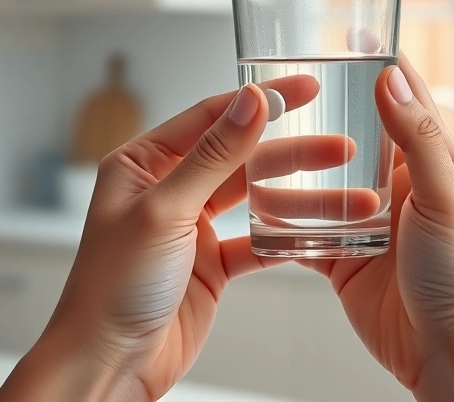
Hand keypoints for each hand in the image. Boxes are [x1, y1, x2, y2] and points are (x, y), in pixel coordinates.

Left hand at [0, 76, 354, 400]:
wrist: (109, 364)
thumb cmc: (112, 287)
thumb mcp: (165, 210)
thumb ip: (213, 155)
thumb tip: (250, 102)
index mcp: (143, 164)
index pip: (210, 117)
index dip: (260, 99)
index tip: (304, 89)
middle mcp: (168, 190)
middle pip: (240, 157)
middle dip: (292, 151)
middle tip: (339, 145)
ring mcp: (191, 227)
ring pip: (254, 198)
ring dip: (298, 195)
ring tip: (343, 189)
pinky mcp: (211, 264)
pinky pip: (257, 242)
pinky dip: (287, 238)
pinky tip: (319, 233)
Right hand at [300, 56, 453, 401]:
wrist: (447, 350)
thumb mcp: (443, 196)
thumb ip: (416, 139)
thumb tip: (390, 80)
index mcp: (432, 166)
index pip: (406, 103)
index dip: (383, 66)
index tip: (356, 36)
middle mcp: (399, 191)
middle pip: (358, 139)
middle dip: (330, 112)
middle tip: (294, 85)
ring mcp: (369, 226)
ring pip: (325, 186)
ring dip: (300, 169)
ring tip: (266, 143)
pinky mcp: (345, 261)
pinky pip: (307, 234)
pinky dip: (285, 223)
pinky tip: (262, 209)